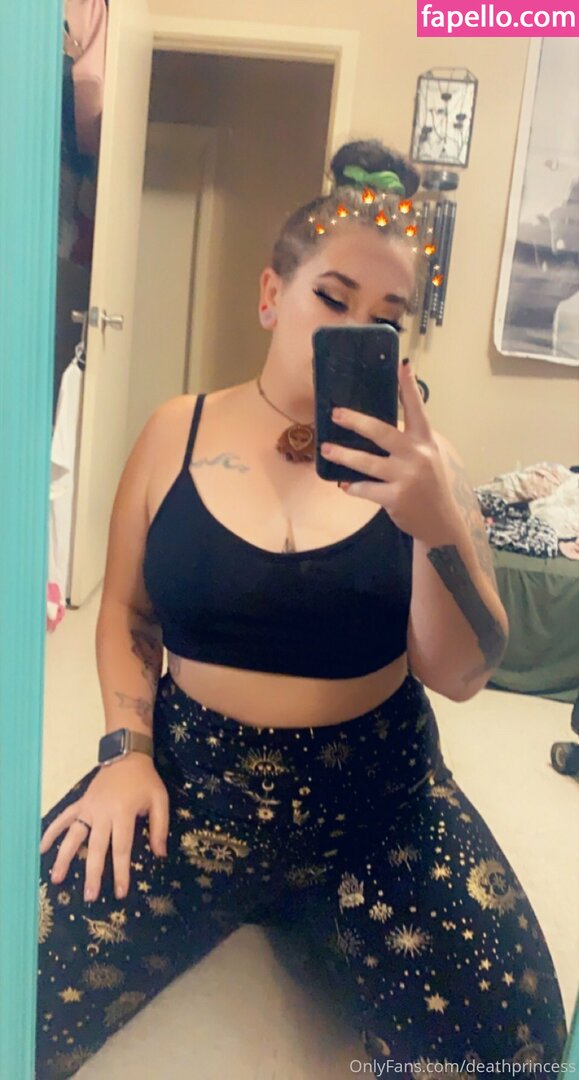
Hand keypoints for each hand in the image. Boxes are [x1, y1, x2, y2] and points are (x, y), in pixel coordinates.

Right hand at [39, 754, 168, 901]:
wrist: (127, 755)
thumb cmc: (145, 781)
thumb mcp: (160, 800)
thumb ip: (160, 827)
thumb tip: (159, 854)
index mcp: (123, 813)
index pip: (121, 848)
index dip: (121, 871)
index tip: (120, 892)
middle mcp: (103, 813)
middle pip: (96, 847)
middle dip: (93, 873)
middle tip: (89, 896)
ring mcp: (88, 808)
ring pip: (74, 836)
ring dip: (65, 857)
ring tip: (56, 879)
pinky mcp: (80, 803)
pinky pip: (63, 818)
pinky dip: (51, 831)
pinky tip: (42, 848)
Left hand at [319, 360, 460, 544]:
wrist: (440, 522)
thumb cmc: (428, 485)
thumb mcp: (427, 457)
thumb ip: (409, 441)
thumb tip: (374, 425)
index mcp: (425, 441)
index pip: (417, 409)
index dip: (409, 387)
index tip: (402, 365)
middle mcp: (417, 455)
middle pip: (382, 432)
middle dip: (356, 421)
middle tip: (336, 413)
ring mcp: (406, 477)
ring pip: (367, 462)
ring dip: (344, 455)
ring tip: (327, 449)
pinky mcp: (395, 498)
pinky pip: (365, 489)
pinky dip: (352, 487)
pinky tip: (345, 485)